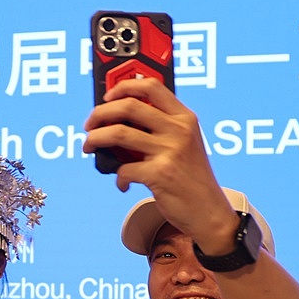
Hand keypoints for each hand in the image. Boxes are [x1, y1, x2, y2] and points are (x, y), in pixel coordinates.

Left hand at [84, 79, 239, 251]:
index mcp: (185, 118)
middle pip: (129, 106)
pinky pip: (123, 169)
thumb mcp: (186, 144)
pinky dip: (117, 178)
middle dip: (100, 113)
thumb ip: (161, 128)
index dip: (124, 87)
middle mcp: (179, 130)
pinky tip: (122, 184)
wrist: (209, 212)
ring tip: (89, 146)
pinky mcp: (160, 174)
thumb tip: (119, 120)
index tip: (107, 97)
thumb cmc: (192, 178)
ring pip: (118, 133)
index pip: (151, 86)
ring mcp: (170, 151)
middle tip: (89, 125)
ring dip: (95, 139)